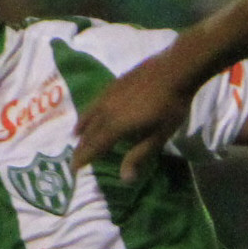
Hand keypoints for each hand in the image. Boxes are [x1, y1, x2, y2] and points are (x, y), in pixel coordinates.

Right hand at [71, 49, 198, 182]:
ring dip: (81, 128)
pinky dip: (89, 112)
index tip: (73, 169)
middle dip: (81, 147)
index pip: (93, 146)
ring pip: (89, 115)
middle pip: (88, 132)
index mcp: (115, 126)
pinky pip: (95, 102)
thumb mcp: (158, 136)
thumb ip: (139, 156)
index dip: (82, 158)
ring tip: (76, 135)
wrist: (174, 69)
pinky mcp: (113, 84)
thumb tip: (124, 179)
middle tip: (74, 158)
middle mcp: (105, 111)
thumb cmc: (170, 107)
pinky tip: (93, 111)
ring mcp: (108, 95)